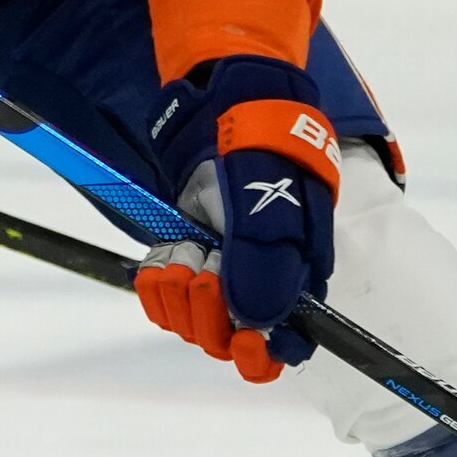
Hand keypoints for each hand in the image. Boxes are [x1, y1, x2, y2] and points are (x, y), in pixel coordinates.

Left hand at [134, 57, 341, 383]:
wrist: (224, 101)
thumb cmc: (261, 144)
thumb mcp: (270, 197)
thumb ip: (265, 259)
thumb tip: (257, 323)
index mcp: (297, 275)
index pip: (284, 347)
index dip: (261, 355)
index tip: (242, 340)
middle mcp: (260, 280)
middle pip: (231, 339)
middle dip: (210, 315)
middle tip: (202, 269)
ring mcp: (222, 269)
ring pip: (195, 321)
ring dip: (180, 299)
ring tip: (181, 256)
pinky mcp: (188, 255)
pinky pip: (168, 298)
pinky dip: (159, 287)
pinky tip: (160, 261)